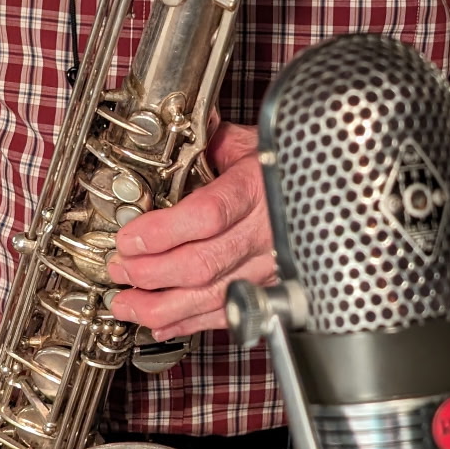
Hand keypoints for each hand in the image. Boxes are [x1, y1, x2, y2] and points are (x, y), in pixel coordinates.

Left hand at [108, 121, 276, 336]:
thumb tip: (176, 125)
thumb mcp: (249, 142)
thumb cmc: (284, 166)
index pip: (208, 215)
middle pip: (202, 263)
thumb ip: (210, 138)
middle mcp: (266, 232)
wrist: (330, 189)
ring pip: (212, 296)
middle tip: (119, 268)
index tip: (129, 237)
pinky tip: (160, 321)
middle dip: (151, 272)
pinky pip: (228, 314)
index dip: (163, 232)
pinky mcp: (269, 288)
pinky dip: (190, 323)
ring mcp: (269, 265)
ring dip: (161, 306)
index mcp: (257, 188)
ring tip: (126, 304)